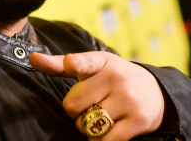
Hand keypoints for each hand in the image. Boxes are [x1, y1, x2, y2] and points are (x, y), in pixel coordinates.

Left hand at [30, 51, 164, 140]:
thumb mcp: (93, 66)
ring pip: (87, 125)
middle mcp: (116, 77)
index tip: (70, 63)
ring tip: (101, 117)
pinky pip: (104, 140)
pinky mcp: (138, 120)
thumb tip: (33, 59)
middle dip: (75, 111)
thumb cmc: (114, 79)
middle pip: (73, 105)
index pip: (86, 61)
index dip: (75, 63)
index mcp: (102, 61)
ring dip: (88, 128)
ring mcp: (128, 98)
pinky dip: (100, 140)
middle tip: (90, 105)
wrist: (157, 93)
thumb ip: (60, 65)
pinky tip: (109, 130)